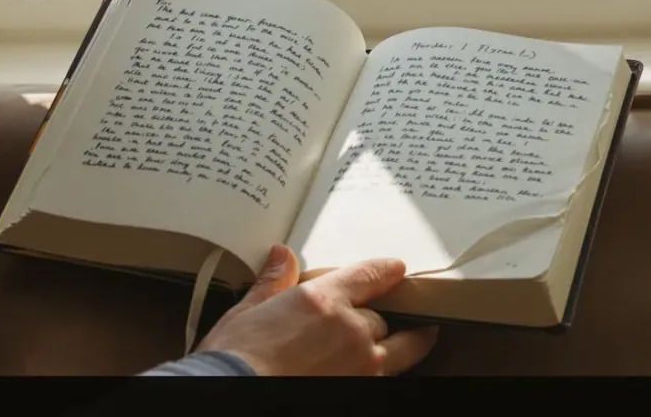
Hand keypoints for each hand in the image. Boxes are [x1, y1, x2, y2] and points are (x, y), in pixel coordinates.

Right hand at [195, 244, 438, 375]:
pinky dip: (384, 371)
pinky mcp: (361, 390)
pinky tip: (379, 370)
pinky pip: (385, 377)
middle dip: (376, 318)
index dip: (386, 271)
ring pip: (399, 351)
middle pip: (381, 318)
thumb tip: (283, 256)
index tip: (397, 269)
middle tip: (378, 318)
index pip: (369, 277)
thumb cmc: (235, 360)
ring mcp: (360, 365)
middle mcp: (350, 330)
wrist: (233, 393)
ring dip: (402, 345)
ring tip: (416, 340)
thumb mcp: (247, 312)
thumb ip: (273, 283)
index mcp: (323, 301)